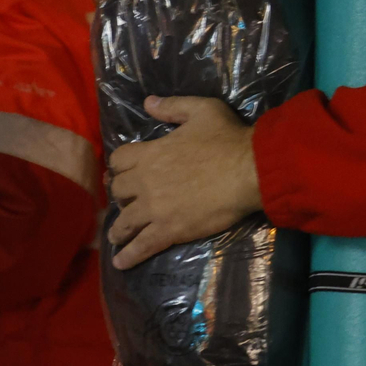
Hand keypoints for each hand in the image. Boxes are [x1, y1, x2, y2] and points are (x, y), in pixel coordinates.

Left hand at [107, 96, 261, 268]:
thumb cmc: (227, 138)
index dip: (119, 166)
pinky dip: (129, 255)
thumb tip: (147, 103)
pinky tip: (121, 262)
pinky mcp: (168, 230)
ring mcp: (154, 208)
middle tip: (126, 202)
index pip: (118, 160)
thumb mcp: (201, 110)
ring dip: (118, 229)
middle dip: (120, 196)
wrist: (248, 171)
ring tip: (117, 236)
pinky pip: (141, 245)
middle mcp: (145, 181)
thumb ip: (172, 107)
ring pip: (124, 221)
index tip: (123, 171)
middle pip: (118, 191)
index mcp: (150, 153)